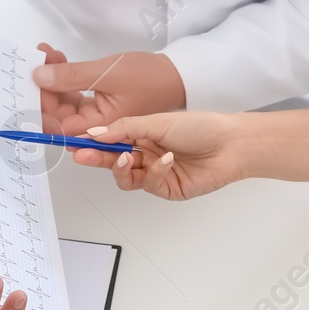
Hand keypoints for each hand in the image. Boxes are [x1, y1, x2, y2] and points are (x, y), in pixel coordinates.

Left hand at [32, 51, 185, 134]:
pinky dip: (65, 78)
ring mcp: (95, 115)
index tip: (30, 81)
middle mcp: (95, 128)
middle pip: (58, 114)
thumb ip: (72, 76)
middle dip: (44, 87)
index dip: (40, 105)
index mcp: (100, 130)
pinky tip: (59, 60)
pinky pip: (74, 94)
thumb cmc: (151, 78)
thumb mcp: (107, 73)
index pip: (59, 125)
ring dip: (53, 78)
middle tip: (37, 61)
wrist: (177, 74)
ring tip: (48, 54)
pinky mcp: (97, 103)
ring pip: (64, 102)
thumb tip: (41, 76)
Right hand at [69, 113, 245, 199]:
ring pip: (126, 178)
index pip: (111, 140)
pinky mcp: (167, 189)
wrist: (232, 144)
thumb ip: (125, 128)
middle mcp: (148, 153)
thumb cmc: (201, 126)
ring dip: (122, 168)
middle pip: (113, 160)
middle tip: (83, 156)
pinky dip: (154, 173)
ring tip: (126, 158)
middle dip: (98, 158)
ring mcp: (157, 172)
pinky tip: (167, 161)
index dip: (93, 142)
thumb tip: (97, 132)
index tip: (76, 142)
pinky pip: (149, 185)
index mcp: (144, 133)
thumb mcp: (158, 120)